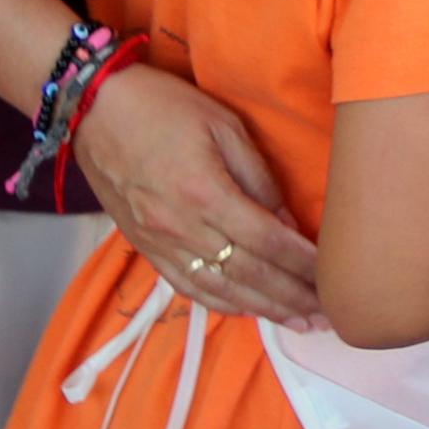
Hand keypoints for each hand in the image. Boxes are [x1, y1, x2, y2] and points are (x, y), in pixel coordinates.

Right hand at [82, 62, 317, 324]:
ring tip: (298, 322)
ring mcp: (159, 243)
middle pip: (248, 274)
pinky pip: (186, 286)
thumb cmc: (164, 106)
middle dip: (291, 297)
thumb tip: (288, 224)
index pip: (268, 241)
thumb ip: (258, 179)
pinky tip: (248, 311)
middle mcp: (182, 228)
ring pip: (219, 289)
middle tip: (327, 316)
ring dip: (262, 310)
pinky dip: (221, 303)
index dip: (304, 265)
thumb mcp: (224, 127)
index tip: (335, 280)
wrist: (93, 109)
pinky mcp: (143, 248)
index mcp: (206, 194)